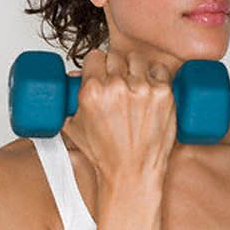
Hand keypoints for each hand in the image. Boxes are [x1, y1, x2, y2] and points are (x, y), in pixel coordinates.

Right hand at [62, 49, 176, 183]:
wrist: (131, 172)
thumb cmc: (105, 154)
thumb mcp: (73, 126)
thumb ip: (66, 102)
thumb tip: (71, 80)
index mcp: (93, 91)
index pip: (95, 56)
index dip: (97, 64)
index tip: (101, 72)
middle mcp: (117, 87)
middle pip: (115, 56)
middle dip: (114, 67)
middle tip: (116, 82)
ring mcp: (142, 89)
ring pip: (137, 59)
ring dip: (134, 68)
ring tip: (133, 83)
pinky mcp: (164, 93)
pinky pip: (160, 69)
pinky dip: (156, 75)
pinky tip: (150, 86)